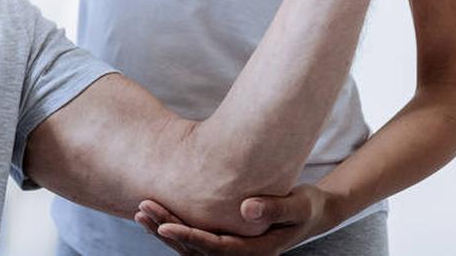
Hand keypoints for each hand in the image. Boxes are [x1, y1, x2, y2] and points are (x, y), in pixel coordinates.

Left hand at [135, 185, 332, 254]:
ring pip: (191, 245)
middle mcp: (240, 252)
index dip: (188, 236)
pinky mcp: (226, 236)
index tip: (164, 225)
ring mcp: (232, 246)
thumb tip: (245, 209)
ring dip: (165, 229)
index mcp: (256, 250)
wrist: (313, 212)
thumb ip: (275, 206)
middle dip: (167, 229)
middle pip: (196, 248)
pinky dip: (175, 226)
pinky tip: (157, 214)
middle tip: (143, 209)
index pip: (215, 248)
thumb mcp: (299, 204)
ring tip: (142, 211)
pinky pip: (196, 236)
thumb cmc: (307, 206)